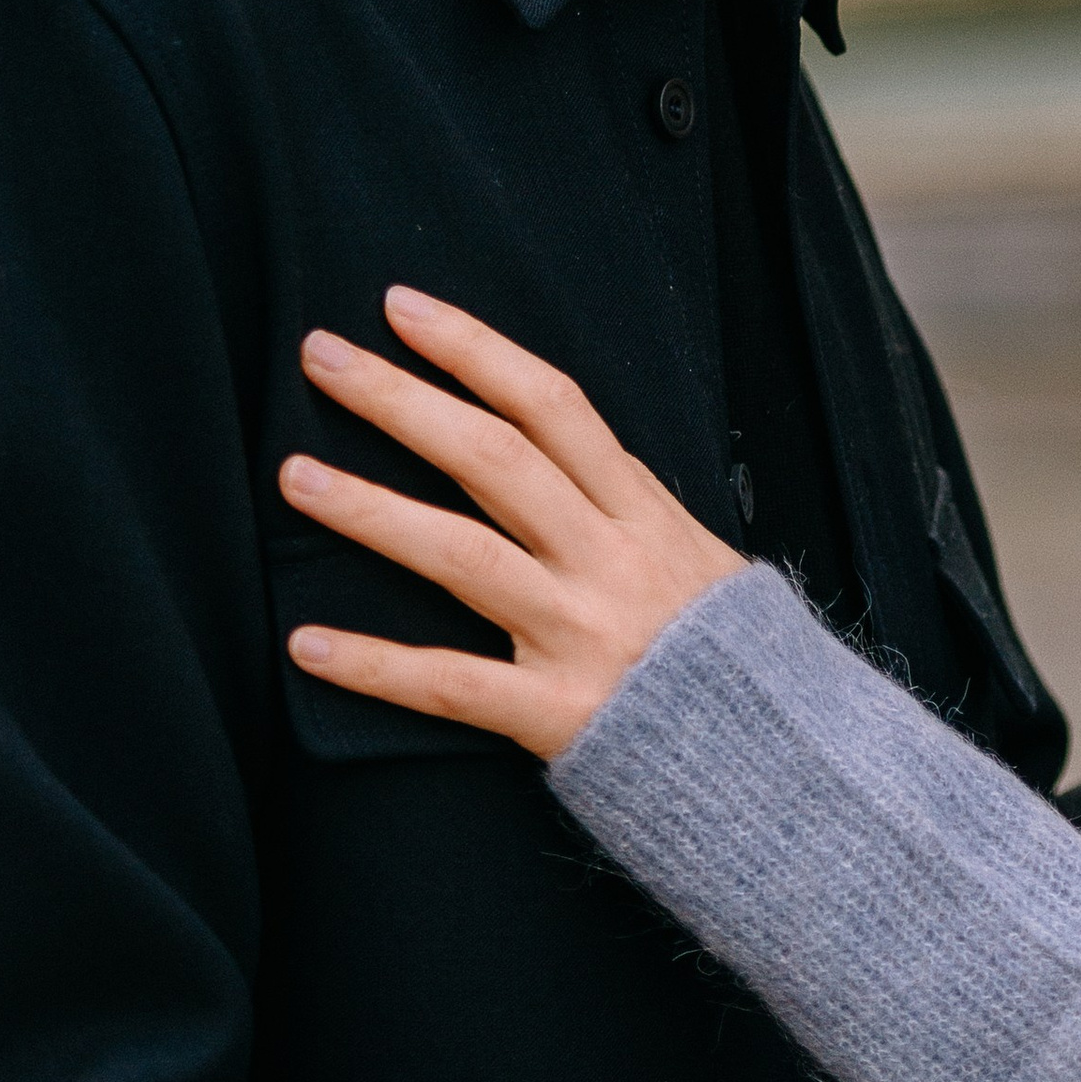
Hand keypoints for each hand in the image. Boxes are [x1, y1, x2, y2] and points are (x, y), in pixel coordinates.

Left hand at [278, 288, 742, 756]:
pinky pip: (451, 685)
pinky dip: (376, 665)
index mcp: (645, 516)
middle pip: (495, 459)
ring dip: (370, 510)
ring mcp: (584, 636)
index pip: (552, 407)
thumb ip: (628, 511)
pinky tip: (305, 644)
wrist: (786, 772)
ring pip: (463, 556)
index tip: (401, 309)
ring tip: (294, 476)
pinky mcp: (559, 717)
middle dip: (402, 400)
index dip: (475, 350)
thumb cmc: (734, 665)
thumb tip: (555, 452)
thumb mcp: (701, 563)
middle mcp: (612, 562)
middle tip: (321, 356)